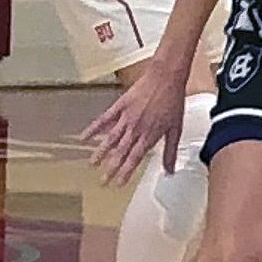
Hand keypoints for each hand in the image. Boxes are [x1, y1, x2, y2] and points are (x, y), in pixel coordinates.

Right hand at [82, 49, 192, 183]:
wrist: (166, 77)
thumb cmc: (173, 101)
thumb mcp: (176, 128)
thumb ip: (170, 151)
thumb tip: (170, 170)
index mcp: (149, 135)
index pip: (135, 159)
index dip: (126, 172)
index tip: (118, 184)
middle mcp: (136, 128)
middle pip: (121, 152)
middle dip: (111, 168)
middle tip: (102, 181)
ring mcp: (126, 117)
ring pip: (111, 138)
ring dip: (101, 152)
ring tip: (92, 164)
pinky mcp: (120, 105)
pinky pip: (104, 119)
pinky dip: (94, 128)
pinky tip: (85, 137)